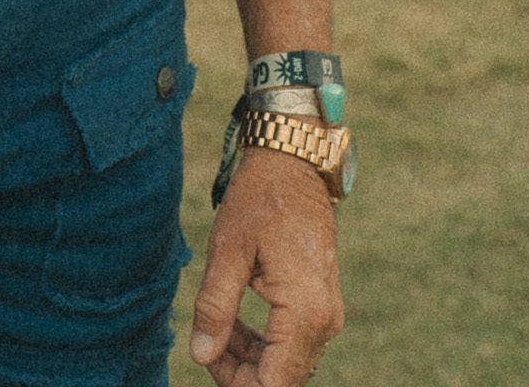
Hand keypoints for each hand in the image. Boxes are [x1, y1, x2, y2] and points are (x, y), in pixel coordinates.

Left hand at [189, 150, 342, 384]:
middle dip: (238, 372)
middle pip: (280, 380)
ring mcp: (326, 314)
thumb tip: (201, 356)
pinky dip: (262, 342)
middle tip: (204, 340)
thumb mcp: (227, 249)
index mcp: (304, 312)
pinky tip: (234, 318)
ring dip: (248, 357)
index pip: (273, 385)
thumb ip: (215, 307)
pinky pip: (292, 344)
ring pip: (285, 365)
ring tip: (215, 324)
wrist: (293, 164)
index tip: (206, 356)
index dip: (234, 382)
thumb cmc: (260, 199)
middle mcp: (324, 322)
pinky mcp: (320, 305)